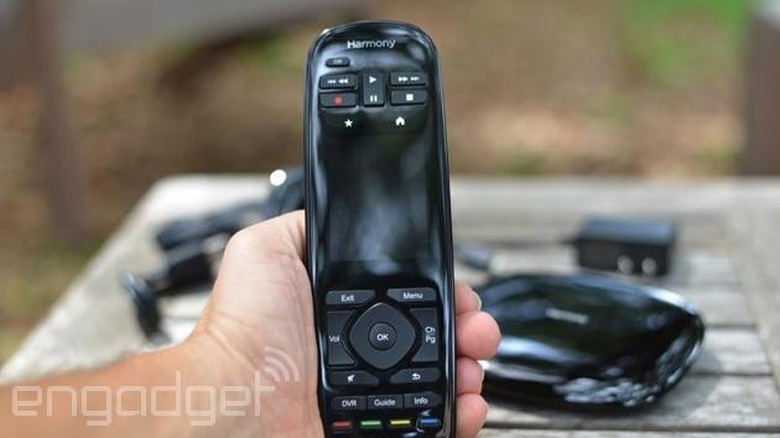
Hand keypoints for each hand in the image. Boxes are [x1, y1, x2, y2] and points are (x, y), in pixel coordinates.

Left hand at [193, 210, 500, 436]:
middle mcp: (361, 353)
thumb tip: (331, 211)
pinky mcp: (379, 429)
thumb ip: (302, 227)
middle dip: (464, 327)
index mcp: (344, 313)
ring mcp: (373, 394)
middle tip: (475, 328)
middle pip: (433, 336)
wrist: (238, 400)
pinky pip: (432, 422)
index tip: (458, 294)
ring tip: (472, 362)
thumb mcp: (263, 251)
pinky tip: (465, 400)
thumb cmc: (244, 331)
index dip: (439, 293)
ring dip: (468, 366)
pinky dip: (459, 412)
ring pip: (440, 378)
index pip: (408, 298)